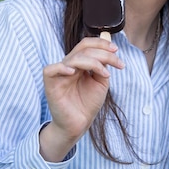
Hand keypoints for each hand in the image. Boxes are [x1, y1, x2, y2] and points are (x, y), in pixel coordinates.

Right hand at [40, 37, 123, 160]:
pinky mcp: (50, 85)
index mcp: (78, 63)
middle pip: (83, 49)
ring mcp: (59, 74)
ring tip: (106, 74)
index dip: (101, 43)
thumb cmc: (87, 104)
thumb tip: (109, 49)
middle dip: (103, 53)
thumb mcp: (101, 82)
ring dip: (93, 62)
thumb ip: (103, 65)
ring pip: (73, 58)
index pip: (86, 44)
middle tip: (118, 62)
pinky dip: (62, 68)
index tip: (116, 50)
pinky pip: (51, 69)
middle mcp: (68, 66)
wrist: (79, 125)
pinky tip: (74, 73)